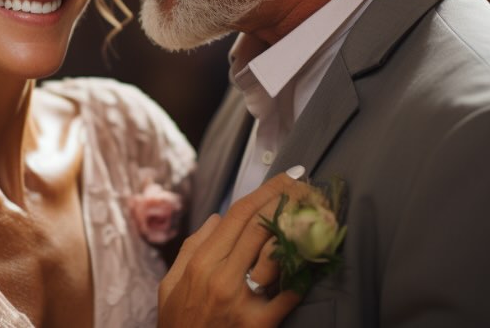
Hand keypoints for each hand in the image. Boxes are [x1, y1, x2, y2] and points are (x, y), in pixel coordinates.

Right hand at [158, 167, 306, 327]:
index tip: (287, 176)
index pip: (238, 213)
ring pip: (276, 251)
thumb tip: (218, 218)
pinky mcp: (259, 325)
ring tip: (319, 215)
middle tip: (309, 187)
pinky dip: (306, 275)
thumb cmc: (178, 325)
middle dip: (288, 199)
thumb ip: (192, 248)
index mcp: (200, 262)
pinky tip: (318, 258)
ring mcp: (241, 300)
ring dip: (301, 230)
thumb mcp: (170, 286)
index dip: (266, 190)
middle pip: (260, 224)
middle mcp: (220, 276)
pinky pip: (289, 294)